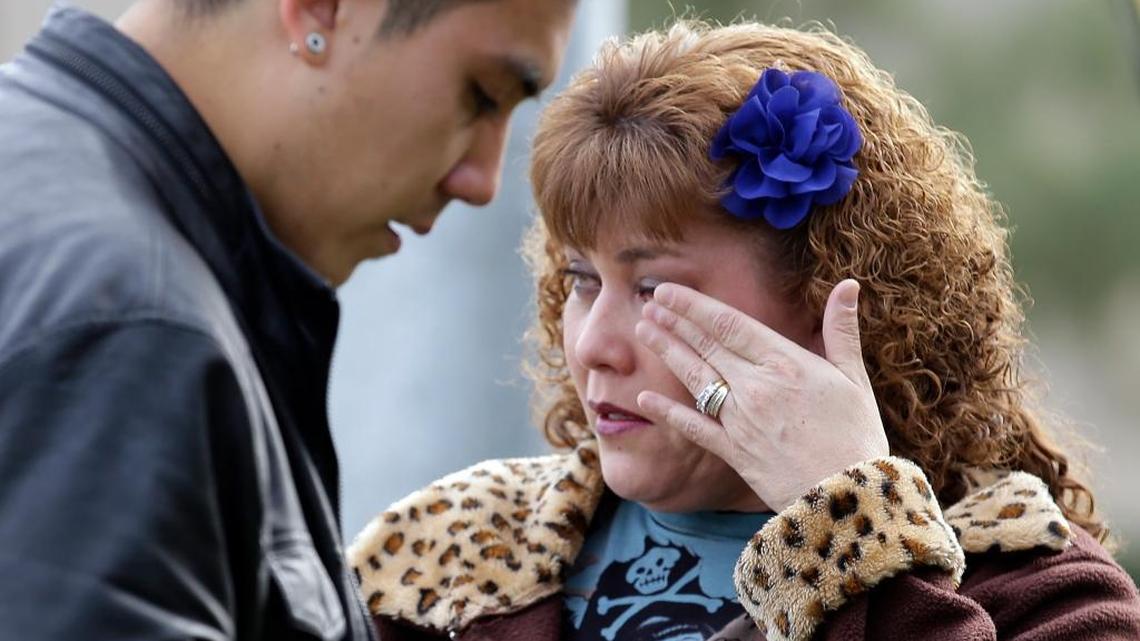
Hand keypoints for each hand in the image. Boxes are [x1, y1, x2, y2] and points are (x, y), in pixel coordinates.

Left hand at [634, 279, 888, 511]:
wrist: (849, 498)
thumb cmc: (857, 436)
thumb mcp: (853, 378)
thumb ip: (841, 330)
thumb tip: (848, 283)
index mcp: (785, 364)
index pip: (729, 324)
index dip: (694, 305)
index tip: (669, 291)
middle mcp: (756, 387)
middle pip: (706, 346)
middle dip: (674, 322)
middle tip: (648, 304)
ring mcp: (740, 420)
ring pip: (695, 378)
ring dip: (667, 352)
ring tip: (644, 331)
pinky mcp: (732, 452)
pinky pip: (693, 427)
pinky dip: (667, 412)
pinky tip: (643, 398)